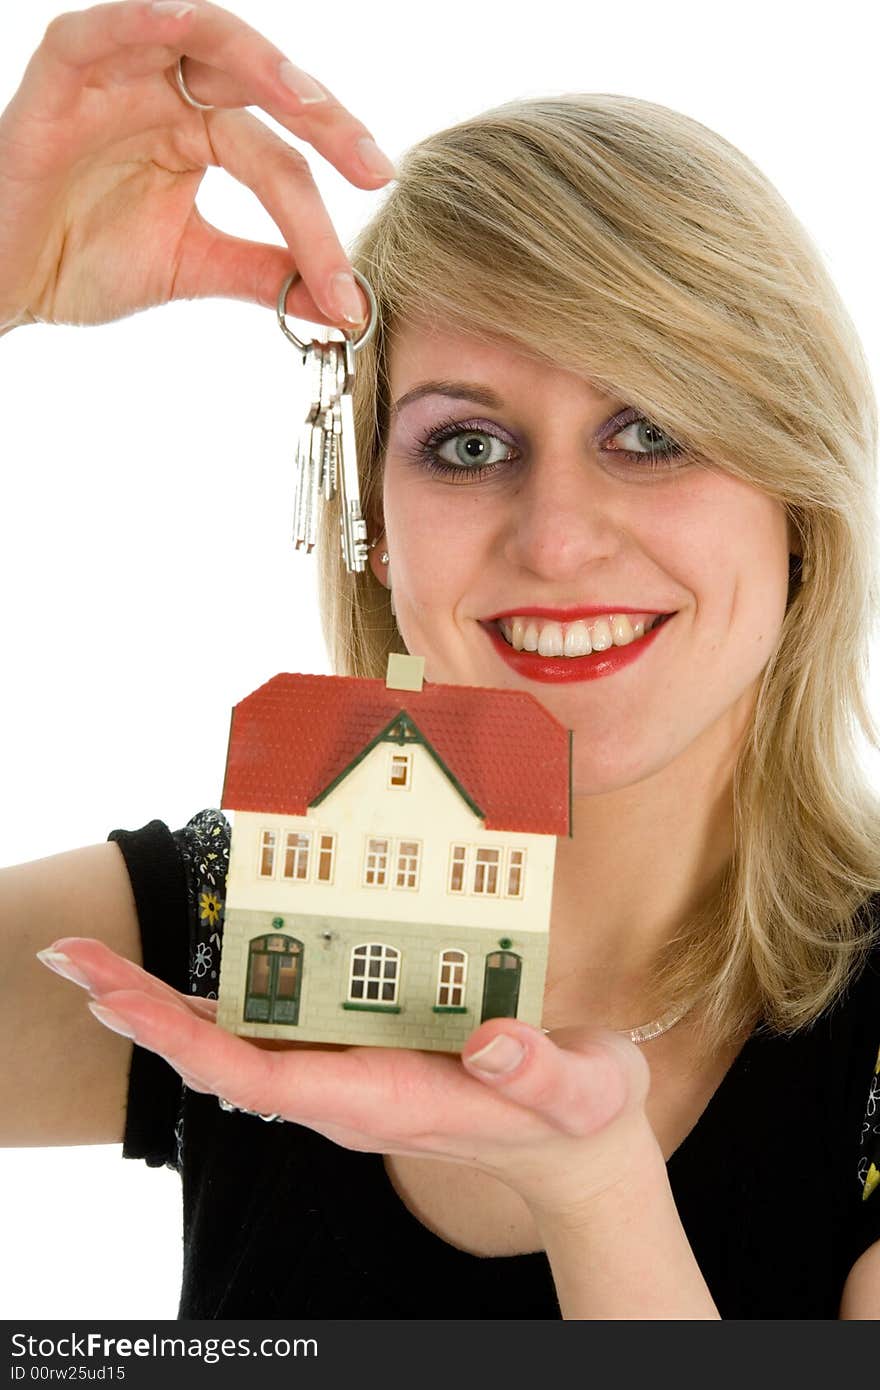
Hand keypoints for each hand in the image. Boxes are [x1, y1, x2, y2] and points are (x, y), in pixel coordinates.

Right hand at [0, 1, 392, 330]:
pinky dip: (143, 20)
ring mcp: (121, 76)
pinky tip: (184, 30)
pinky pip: (105, 30)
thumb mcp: (192, 267)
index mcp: (205, 134)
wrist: (5, 280)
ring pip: (202, 37)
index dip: (321, 218)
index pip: (281, 160)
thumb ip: (262, 273)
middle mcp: (171, 93)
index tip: (353, 286)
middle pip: (263, 85)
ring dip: (260, 61)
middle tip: (371, 168)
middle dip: (324, 122)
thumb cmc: (84, 261)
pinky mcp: (64, 71)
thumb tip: (344, 307)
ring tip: (306, 101)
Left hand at [39, 936, 656, 1223]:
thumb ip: (539, 1072)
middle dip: (141, 1013)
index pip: (261, 1079)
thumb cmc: (577, 1119)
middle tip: (70, 959)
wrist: (577, 1150)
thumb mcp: (580, 1092)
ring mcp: (345, 1077)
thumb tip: (492, 1043)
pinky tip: (191, 973)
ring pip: (233, 1047)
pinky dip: (219, 1000)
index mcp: (383, 1102)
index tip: (121, 1002)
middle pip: (220, 1060)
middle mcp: (344, 1094)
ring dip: (160, 1007)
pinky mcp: (357, 1057)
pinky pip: (272, 1033)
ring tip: (96, 963)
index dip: (186, 1040)